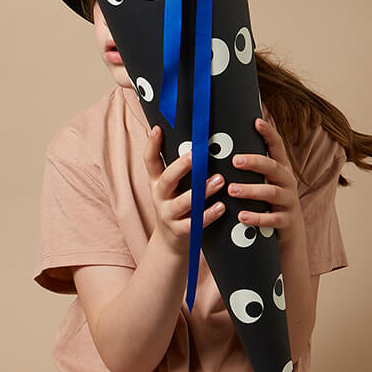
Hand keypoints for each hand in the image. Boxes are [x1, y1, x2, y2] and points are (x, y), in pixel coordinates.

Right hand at [142, 125, 225, 254]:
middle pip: (167, 179)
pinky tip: (221, 207)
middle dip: (181, 166)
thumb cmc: (176, 205)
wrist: (169, 243)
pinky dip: (208, 214)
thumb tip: (193, 140)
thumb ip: (179, 168)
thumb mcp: (171, 187)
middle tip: (196, 155)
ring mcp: (168, 214)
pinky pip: (194, 223)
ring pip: (184, 201)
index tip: (157, 129)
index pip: (150, 160)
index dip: (152, 145)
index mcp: (157, 181)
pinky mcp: (180, 230)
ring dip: (202, 190)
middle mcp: (160, 196)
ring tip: (219, 180)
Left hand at [228, 117, 303, 246]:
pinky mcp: (286, 221)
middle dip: (255, 162)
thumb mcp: (265, 182)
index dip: (269, 133)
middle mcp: (287, 182)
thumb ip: (251, 169)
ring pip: (271, 192)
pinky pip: (272, 219)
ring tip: (232, 190)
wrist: (290, 232)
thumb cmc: (269, 202)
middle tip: (235, 160)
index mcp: (281, 169)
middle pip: (274, 167)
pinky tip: (242, 216)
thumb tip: (224, 149)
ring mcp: (288, 202)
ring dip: (251, 190)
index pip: (277, 147)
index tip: (257, 121)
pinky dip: (257, 217)